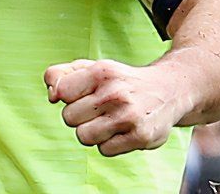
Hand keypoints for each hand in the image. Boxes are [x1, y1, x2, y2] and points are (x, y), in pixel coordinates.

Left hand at [44, 58, 189, 156]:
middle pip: (69, 117)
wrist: (168, 90)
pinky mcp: (140, 137)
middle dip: (80, 115)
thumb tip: (51, 95)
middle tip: (99, 108)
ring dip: (92, 132)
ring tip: (108, 120)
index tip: (81, 93)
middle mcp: (115, 93)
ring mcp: (129, 116)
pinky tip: (121, 130)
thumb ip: (62, 75)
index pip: (61, 92)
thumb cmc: (121, 81)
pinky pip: (104, 150)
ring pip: (84, 136)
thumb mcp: (92, 68)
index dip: (67, 96)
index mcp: (101, 71)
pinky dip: (109, 143)